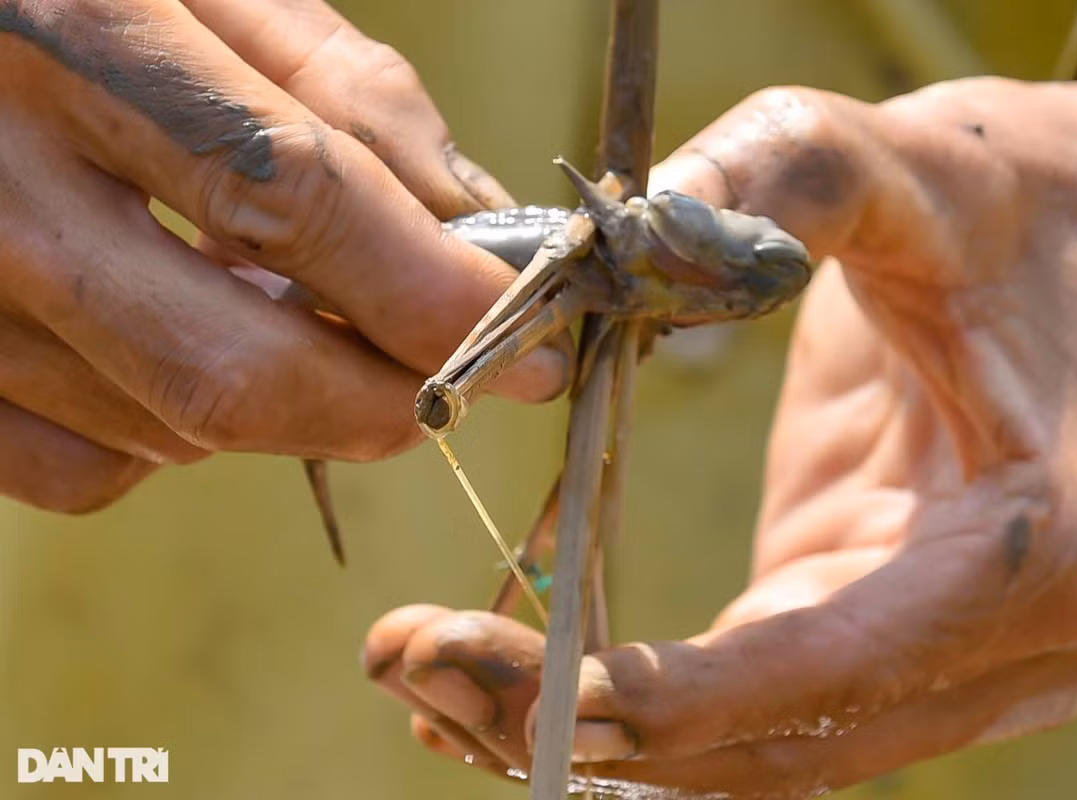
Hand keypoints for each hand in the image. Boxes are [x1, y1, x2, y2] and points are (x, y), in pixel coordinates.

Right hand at [0, 0, 564, 511]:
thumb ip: (347, 90)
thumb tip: (472, 224)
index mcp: (80, 39)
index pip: (302, 204)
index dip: (436, 296)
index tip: (529, 345)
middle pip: (238, 370)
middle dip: (387, 403)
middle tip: (462, 384)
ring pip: (173, 430)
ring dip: (286, 404)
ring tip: (301, 319)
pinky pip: (88, 471)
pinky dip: (175, 438)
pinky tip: (189, 348)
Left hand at [363, 62, 1076, 796]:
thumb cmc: (1026, 203)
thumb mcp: (912, 162)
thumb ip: (773, 183)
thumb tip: (609, 237)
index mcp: (1043, 546)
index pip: (825, 673)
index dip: (652, 699)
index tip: (485, 672)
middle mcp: (1018, 645)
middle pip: (776, 745)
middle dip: (582, 730)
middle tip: (414, 671)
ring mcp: (961, 662)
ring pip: (759, 757)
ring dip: (594, 743)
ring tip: (431, 689)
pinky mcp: (898, 639)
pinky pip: (761, 715)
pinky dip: (644, 720)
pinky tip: (524, 692)